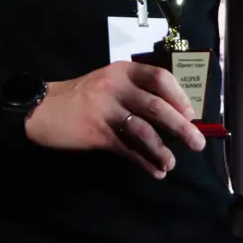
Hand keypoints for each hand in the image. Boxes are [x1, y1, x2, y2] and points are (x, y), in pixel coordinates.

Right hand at [24, 61, 205, 178]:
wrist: (43, 110)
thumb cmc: (83, 98)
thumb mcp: (109, 85)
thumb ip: (136, 94)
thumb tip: (175, 116)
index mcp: (123, 71)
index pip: (159, 77)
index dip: (179, 96)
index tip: (191, 113)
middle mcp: (116, 86)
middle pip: (157, 106)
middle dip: (181, 127)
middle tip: (198, 143)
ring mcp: (105, 109)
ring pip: (143, 130)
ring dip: (162, 150)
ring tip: (172, 164)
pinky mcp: (96, 132)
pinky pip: (127, 149)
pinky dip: (144, 162)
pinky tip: (155, 171)